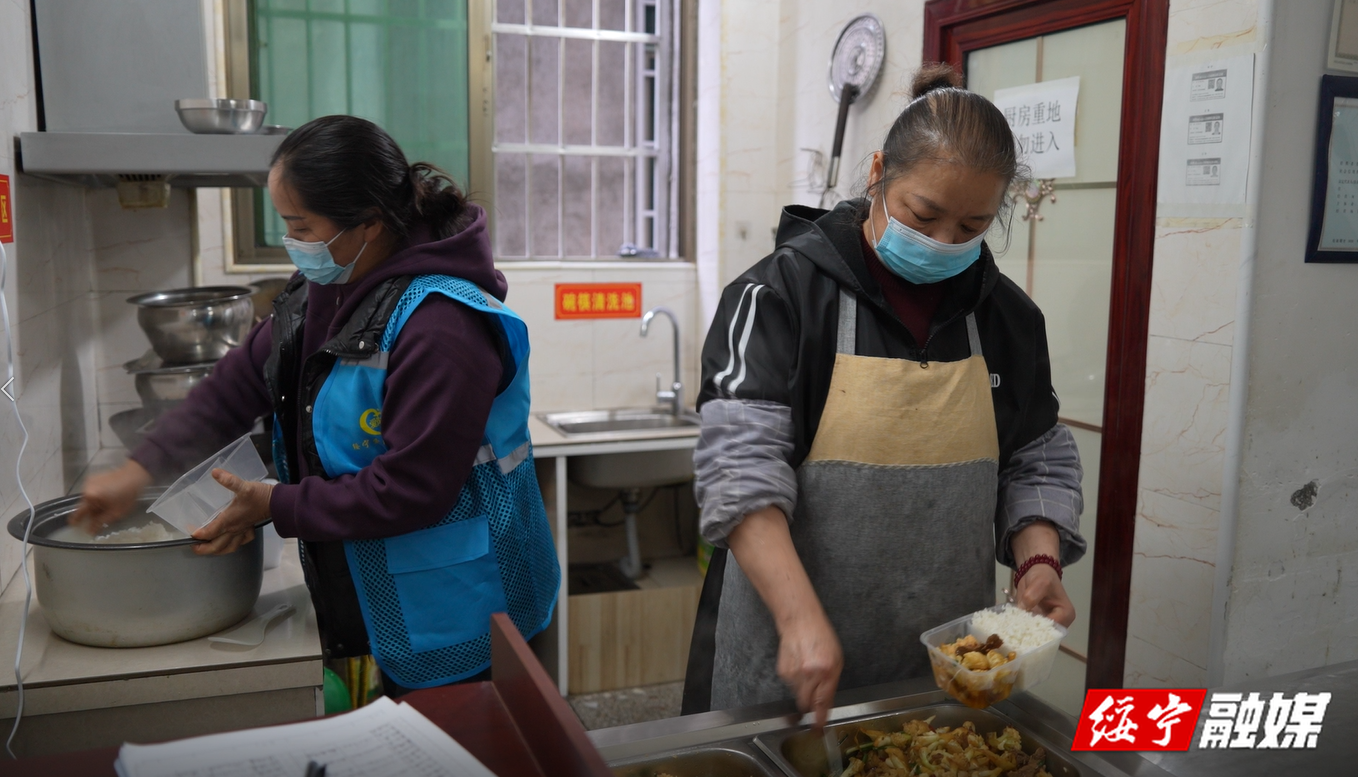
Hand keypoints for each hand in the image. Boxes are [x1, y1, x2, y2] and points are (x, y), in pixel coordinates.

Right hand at [70, 460, 152, 533]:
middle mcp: (86, 488)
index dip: (76, 520)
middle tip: (99, 518)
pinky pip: (93, 491)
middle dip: (91, 512)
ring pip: (89, 498)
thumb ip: (100, 522)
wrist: (135, 475)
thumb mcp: (115, 512)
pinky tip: (108, 498)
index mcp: (89, 496)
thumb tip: (89, 531)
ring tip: (107, 507)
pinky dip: (97, 496)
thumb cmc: (127, 495)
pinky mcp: (95, 477)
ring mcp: (90, 481)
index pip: (79, 512)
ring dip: (95, 504)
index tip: (73, 525)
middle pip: (85, 504)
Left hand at [191, 470, 273, 555]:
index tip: (190, 532)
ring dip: (217, 551)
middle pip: (216, 546)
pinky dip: (233, 545)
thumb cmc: (259, 496)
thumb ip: (229, 480)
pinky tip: (230, 542)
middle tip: (194, 547)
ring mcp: (242, 531)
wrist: (277, 502)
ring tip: (208, 549)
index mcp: (229, 520)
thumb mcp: (244, 486)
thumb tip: (215, 472)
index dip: (198, 535)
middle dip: (203, 549)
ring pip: (228, 547)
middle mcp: (234, 529)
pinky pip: (240, 542)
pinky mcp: (249, 530)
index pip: (210, 532)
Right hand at [776, 612, 842, 729]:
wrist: (800, 621)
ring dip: (803, 690)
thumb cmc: (821, 637)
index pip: (823, 703)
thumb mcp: (836, 659)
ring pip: (798, 695)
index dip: (820, 719)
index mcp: (827, 672)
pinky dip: (795, 681)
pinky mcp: (783, 672)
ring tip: (807, 671)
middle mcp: (810, 675)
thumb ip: (831, 682)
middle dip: (810, 705)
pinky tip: (798, 666)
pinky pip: (790, 685)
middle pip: (807, 704)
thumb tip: (825, 702)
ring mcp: (794, 674)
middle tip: (813, 696)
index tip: (818, 729)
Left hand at [1009, 520, 1074, 626]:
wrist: (1036, 572)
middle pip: (1044, 633)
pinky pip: (1028, 627)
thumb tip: (1024, 609)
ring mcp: (1047, 623)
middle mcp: (1059, 622)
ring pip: (1035, 633)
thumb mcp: (1040, 582)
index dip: (1038, 629)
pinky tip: (1009, 625)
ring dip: (1023, 631)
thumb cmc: (1043, 576)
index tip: (1023, 627)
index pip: (1053, 628)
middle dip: (1030, 633)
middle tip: (1014, 632)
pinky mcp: (1036, 622)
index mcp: (1066, 614)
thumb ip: (1033, 595)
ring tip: (1010, 630)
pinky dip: (1019, 627)